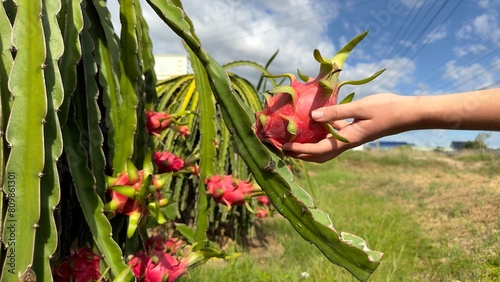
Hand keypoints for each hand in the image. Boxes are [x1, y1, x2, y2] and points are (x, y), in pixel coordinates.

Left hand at [283, 93, 413, 161]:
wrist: (406, 113)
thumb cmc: (385, 109)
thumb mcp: (360, 108)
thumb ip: (336, 112)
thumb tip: (312, 117)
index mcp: (346, 140)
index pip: (318, 150)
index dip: (299, 150)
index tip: (283, 147)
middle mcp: (346, 143)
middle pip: (318, 155)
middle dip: (300, 154)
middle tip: (282, 148)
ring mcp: (349, 138)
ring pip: (324, 148)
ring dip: (308, 147)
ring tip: (292, 139)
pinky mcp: (352, 131)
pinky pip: (331, 137)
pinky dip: (319, 135)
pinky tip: (312, 124)